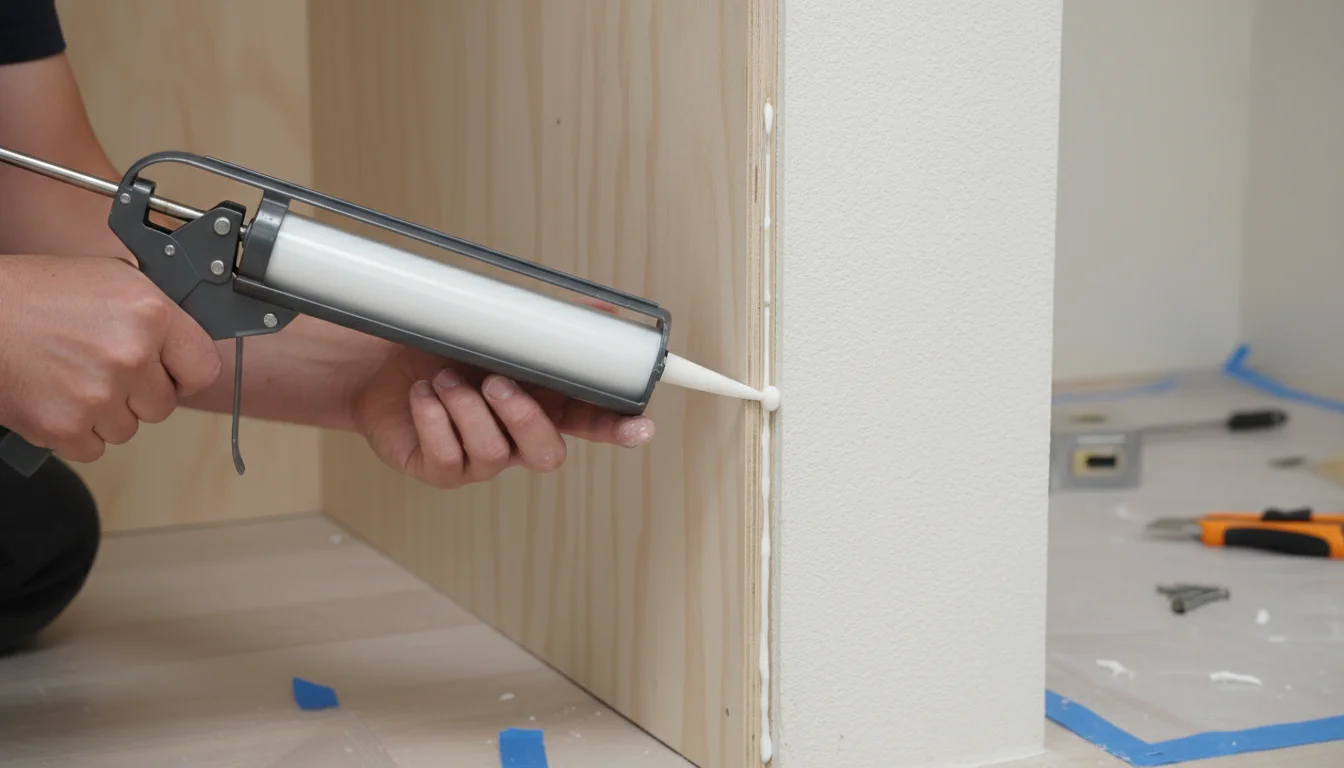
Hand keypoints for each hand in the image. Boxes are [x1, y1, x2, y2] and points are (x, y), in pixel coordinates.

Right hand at [0, 254, 221, 461]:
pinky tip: (56, 399)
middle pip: (163, 405)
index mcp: (150, 314)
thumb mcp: (109, 279)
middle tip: (103, 371)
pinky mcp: (65, 426)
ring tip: (72, 379)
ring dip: (105, 414)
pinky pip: (93, 448)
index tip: (170, 374)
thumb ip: (154, 313)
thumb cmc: (33, 294)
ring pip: (127, 429)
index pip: (204, 368)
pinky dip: (75, 433)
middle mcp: (130, 355)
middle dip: (138, 394)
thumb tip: (182, 342)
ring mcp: (98, 394)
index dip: (184, 374)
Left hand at [351, 345, 656, 488]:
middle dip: (523, 417)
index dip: (617, 429)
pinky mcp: (441, 471)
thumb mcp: (493, 331)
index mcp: (541, 406)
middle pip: (546, 453)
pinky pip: (448, 455)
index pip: (591, 424)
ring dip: (465, 407)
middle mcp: (515, 439)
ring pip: (492, 451)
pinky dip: (433, 419)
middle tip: (495, 381)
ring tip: (442, 377)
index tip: (639, 426)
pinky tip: (422, 396)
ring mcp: (480, 460)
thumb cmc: (439, 350)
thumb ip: (545, 325)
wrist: (376, 368)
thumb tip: (603, 309)